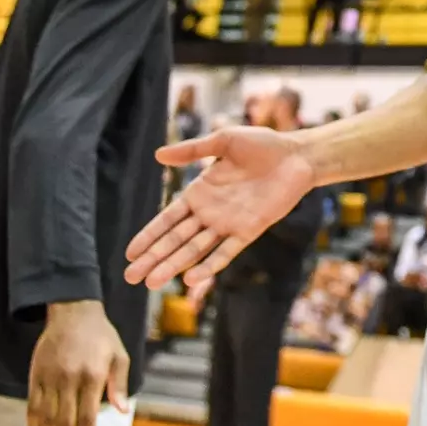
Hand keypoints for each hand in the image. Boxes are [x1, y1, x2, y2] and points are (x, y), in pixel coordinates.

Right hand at [26, 300, 129, 425]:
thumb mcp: (119, 355)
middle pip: (64, 423)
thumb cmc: (101, 335)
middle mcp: (70, 379)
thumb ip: (120, 384)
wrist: (73, 309)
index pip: (87, 418)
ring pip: (46, 418)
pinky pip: (33, 406)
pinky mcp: (36, 375)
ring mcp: (50, 377)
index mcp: (93, 376)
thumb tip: (122, 411)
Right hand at [123, 126, 314, 295]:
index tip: (129, 252)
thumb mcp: (223, 142)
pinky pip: (225, 252)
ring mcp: (228, 224)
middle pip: (175, 240)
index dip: (149, 235)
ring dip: (173, 266)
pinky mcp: (248, 230)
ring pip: (194, 250)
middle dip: (153, 258)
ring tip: (152, 283)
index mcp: (200, 192)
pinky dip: (208, 266)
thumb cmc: (262, 145)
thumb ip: (192, 150)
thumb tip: (158, 154)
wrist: (297, 156)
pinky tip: (190, 278)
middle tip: (130, 277)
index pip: (168, 218)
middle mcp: (210, 212)